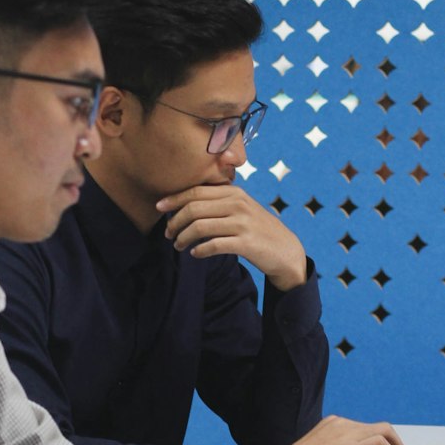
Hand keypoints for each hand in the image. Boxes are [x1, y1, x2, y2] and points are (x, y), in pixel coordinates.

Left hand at [155, 183, 307, 290]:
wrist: (286, 250)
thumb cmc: (257, 229)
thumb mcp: (241, 208)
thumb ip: (219, 201)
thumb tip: (185, 202)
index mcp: (234, 192)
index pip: (196, 190)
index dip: (174, 198)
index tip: (159, 207)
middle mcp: (238, 204)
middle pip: (194, 208)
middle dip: (175, 221)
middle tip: (168, 233)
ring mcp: (243, 223)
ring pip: (200, 227)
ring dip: (183, 238)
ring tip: (179, 245)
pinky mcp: (246, 243)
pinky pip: (214, 245)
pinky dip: (200, 250)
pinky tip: (195, 254)